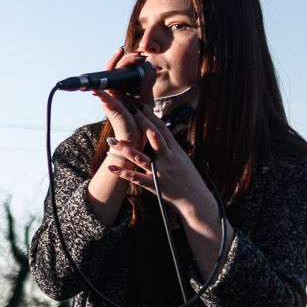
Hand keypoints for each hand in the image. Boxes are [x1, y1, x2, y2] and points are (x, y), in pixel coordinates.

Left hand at [102, 104, 213, 221]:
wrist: (195, 199)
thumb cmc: (189, 178)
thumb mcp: (182, 159)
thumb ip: (170, 148)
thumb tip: (162, 135)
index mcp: (175, 151)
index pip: (162, 129)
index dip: (151, 117)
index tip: (141, 107)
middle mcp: (167, 158)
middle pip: (153, 137)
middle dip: (141, 123)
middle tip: (129, 111)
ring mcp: (159, 172)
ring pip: (140, 157)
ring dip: (125, 148)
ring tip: (111, 140)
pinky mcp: (153, 185)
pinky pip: (135, 178)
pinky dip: (122, 172)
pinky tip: (110, 167)